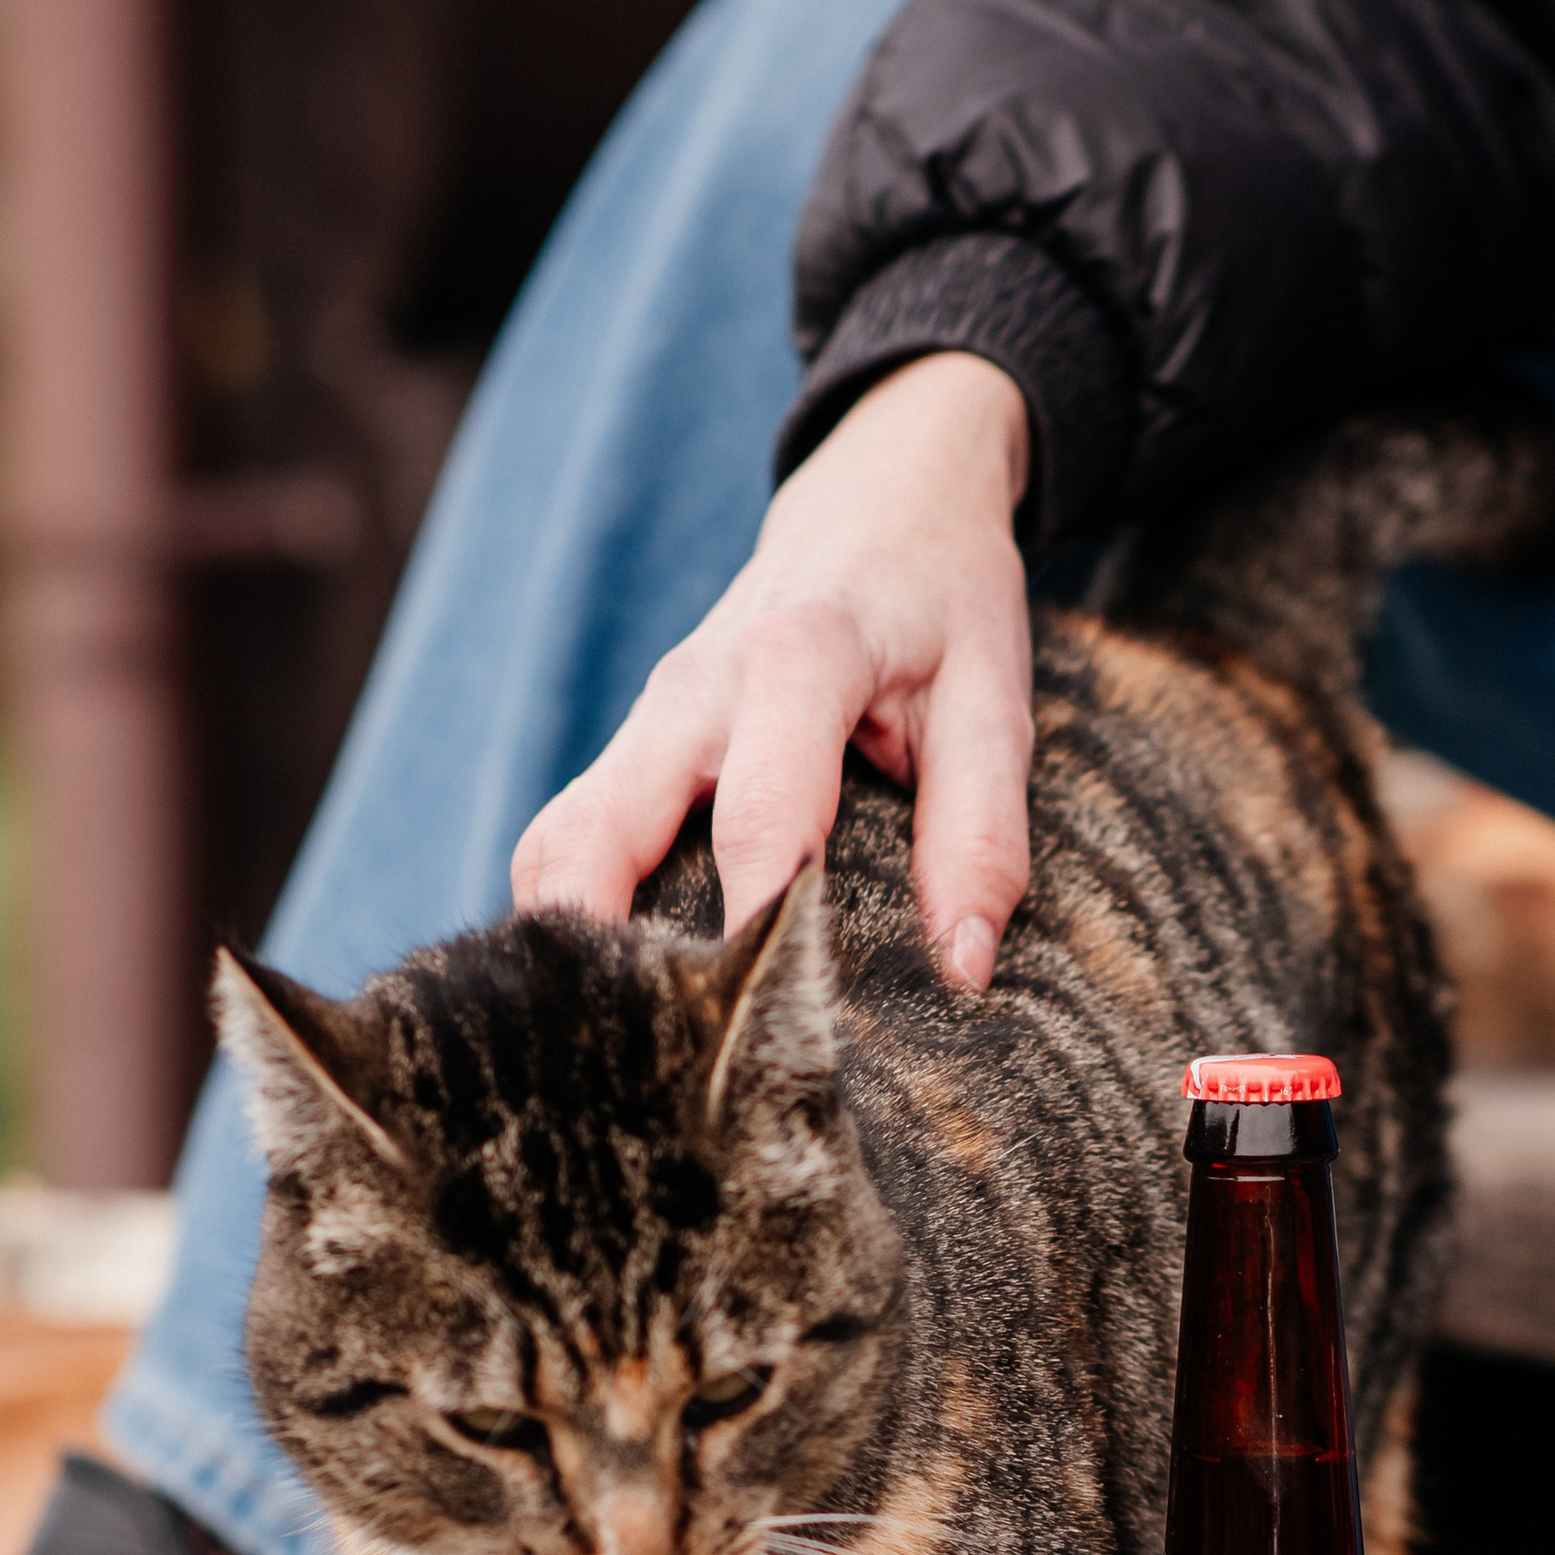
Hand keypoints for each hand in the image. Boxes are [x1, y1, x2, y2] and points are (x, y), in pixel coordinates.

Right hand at [512, 350, 1034, 991]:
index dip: (752, 926)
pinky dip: (576, 912)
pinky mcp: (638, 741)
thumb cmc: (947, 596)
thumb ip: (983, 832)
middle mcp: (696, 686)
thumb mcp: (995, 697)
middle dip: (598, 951)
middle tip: (641, 1064)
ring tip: (617, 1049)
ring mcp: (651, 714)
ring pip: (559, 839)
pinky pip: (574, 835)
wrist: (885, 490)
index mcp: (799, 659)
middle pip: (594, 832)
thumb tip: (966, 969)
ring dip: (568, 941)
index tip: (754, 1026)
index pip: (760, 815)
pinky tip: (620, 992)